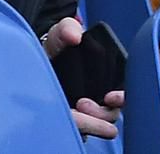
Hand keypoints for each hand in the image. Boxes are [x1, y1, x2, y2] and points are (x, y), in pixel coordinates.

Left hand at [41, 18, 123, 139]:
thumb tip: (74, 35)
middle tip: (84, 104)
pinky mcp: (75, 120)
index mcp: (105, 73)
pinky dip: (83, 129)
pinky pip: (85, 131)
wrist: (36, 57)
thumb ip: (67, 28)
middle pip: (113, 112)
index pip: (124, 89)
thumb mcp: (60, 33)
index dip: (123, 96)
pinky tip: (75, 123)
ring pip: (102, 125)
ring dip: (93, 123)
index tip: (111, 97)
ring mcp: (89, 109)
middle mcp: (101, 92)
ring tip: (76, 111)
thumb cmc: (56, 46)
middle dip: (105, 113)